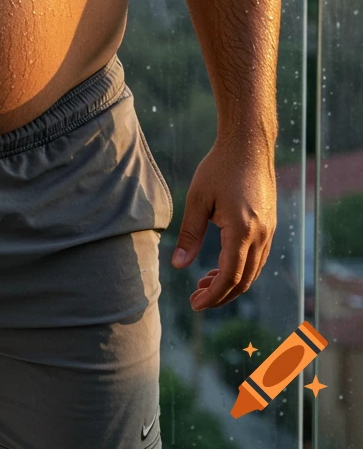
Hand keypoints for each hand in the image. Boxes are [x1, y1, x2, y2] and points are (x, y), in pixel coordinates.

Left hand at [171, 137, 275, 311]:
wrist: (249, 144)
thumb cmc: (219, 167)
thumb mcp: (198, 198)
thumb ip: (189, 234)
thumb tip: (178, 266)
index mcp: (242, 231)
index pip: (229, 277)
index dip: (213, 295)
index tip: (195, 304)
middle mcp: (261, 235)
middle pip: (244, 280)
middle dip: (220, 295)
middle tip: (197, 299)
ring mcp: (269, 231)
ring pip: (253, 271)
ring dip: (230, 283)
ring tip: (204, 283)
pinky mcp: (270, 225)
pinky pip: (258, 258)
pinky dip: (241, 269)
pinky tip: (221, 266)